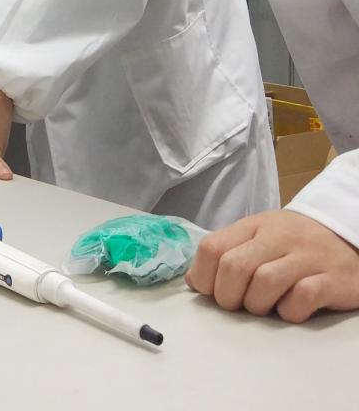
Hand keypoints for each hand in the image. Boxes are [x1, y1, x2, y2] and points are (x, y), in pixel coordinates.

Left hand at [185, 209, 358, 322]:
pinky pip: (301, 298)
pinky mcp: (332, 279)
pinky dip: (289, 311)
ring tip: (263, 307)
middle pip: (234, 267)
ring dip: (256, 305)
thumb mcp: (258, 237)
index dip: (203, 276)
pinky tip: (290, 309)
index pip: (212, 247)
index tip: (209, 291)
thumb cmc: (294, 242)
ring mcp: (306, 256)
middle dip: (227, 296)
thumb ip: (226, 253)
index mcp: (254, 225)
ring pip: (265, 282)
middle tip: (236, 305)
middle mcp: (278, 237)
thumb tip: (193, 280)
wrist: (347, 236)